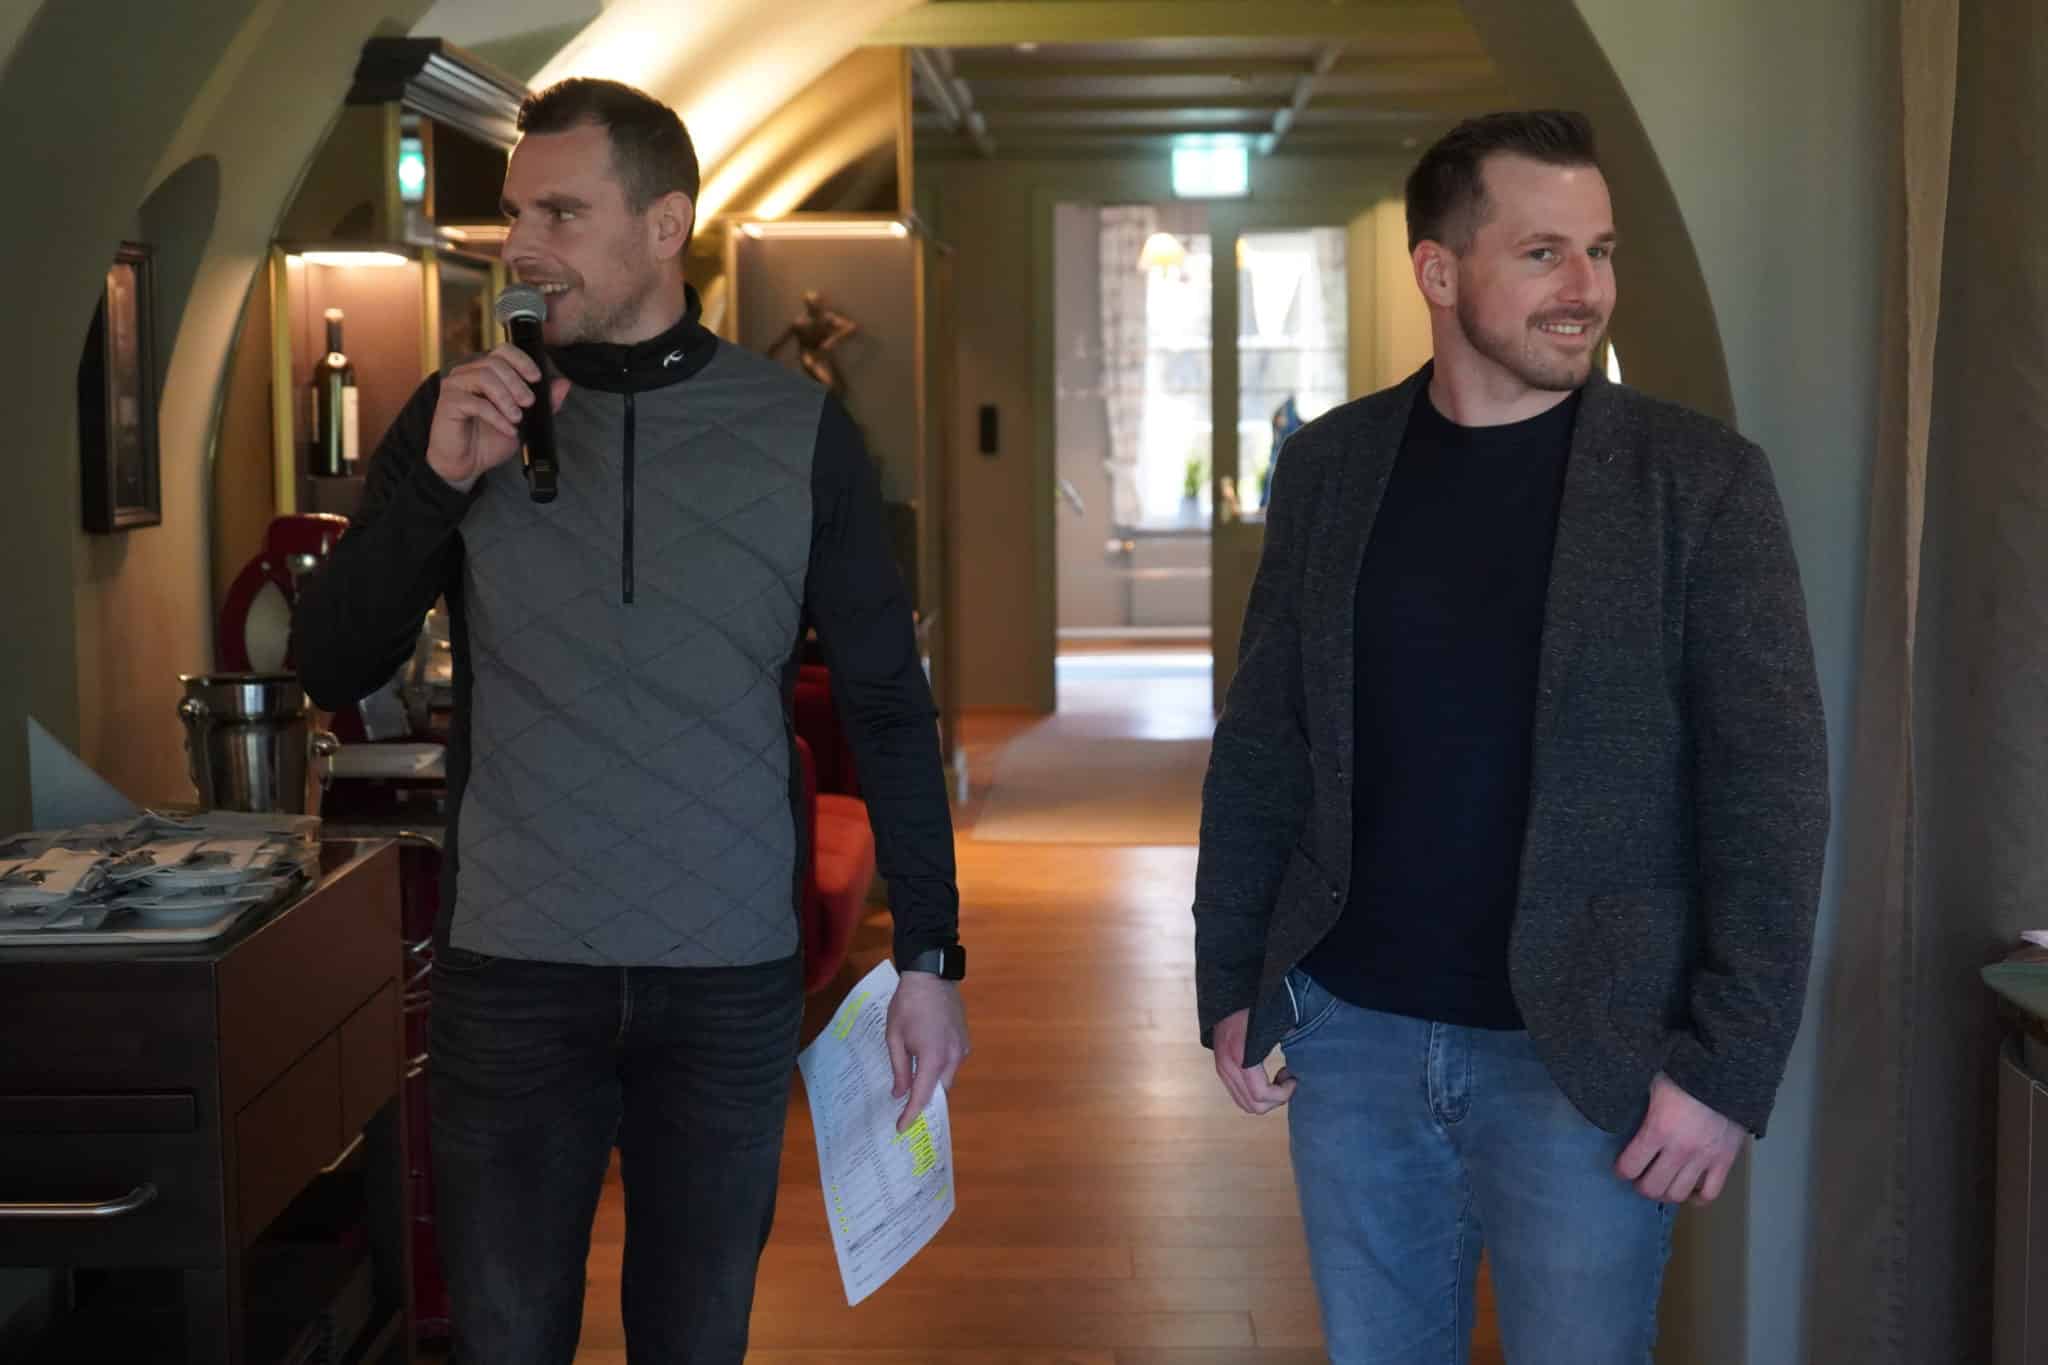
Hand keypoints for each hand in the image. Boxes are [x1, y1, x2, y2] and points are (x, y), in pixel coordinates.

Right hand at [426, 343, 570, 487]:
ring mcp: (456, 386)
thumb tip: (563, 384)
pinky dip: (496, 417)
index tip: (536, 378)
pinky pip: (475, 403)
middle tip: (529, 403)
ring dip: (506, 398)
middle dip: (517, 383)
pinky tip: (507, 429)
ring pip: (484, 377)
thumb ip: (543, 403)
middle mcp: (468, 373)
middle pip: (495, 363)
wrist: (467, 464)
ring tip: (517, 418)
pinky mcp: (448, 403)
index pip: (503, 350)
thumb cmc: (490, 439)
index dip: (522, 360)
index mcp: (486, 371)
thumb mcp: (525, 420)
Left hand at [886, 972, 968, 1132]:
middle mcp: (952, 1057)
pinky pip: (952, 1062)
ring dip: (933, 1081)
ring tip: (915, 1080)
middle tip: (906, 1105)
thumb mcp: (895, 1037)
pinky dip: (940, 1067)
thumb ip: (899, 1069)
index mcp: (933, 1058)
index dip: (911, 1114)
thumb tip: (900, 1094)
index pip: (922, 1096)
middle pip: (939, 1090)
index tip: (901, 1128)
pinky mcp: (965, 1039)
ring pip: (947, 1076)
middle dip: (925, 1099)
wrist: (930, 975)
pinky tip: (927, 1059)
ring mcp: (962, 1047)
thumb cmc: (907, 1005)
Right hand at [1212, 1007, 1295, 1114]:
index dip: (1283, 1094)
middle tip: (1288, 1081)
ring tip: (1278, 1080)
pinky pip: (1239, 1095)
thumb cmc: (1255, 1007)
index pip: (1261, 1094)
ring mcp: (1222, 1069)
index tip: (1294, 1079)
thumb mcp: (1276, 1022)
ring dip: (1265, 1099)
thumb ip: (1291, 1041)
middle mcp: (1228, 1067)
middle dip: (1276, 1100)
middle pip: (1253, 1105)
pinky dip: (1255, 1094)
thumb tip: (1305, 1057)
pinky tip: (1265, 1077)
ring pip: (1245, 1104)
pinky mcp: (1221, 1069)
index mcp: (1242, 1056)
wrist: (1229, 997)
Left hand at [1614, 1072, 1745, 1204]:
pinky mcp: (1726, 1160)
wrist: (1729, 1069)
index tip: (1621, 1167)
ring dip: (1665, 1193)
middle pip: (1653, 1188)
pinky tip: (1688, 1191)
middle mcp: (1680, 1149)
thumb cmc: (1685, 1070)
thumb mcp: (1651, 1081)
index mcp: (1658, 1128)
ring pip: (1679, 1194)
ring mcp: (1705, 1158)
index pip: (1630, 1166)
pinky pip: (1710, 1193)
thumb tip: (1615, 1106)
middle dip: (1641, 1186)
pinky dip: (1697, 1198)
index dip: (1621, 1170)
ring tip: (1661, 1183)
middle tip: (1639, 1177)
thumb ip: (1634, 1099)